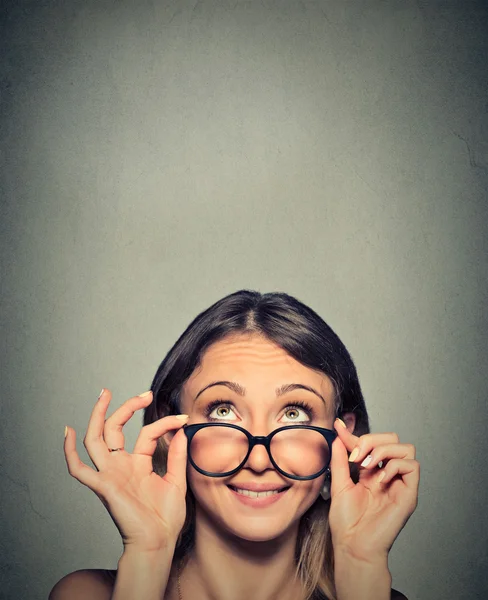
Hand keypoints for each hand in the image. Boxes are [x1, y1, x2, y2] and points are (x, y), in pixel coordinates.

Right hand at [63, 389, 188, 553]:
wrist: (159, 542)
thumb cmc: (166, 517)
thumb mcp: (177, 480)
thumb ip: (177, 455)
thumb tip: (181, 430)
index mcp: (138, 463)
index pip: (147, 433)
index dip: (165, 422)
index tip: (183, 418)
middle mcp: (121, 465)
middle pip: (115, 428)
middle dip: (125, 407)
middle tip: (143, 393)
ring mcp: (110, 474)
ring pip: (96, 439)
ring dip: (98, 416)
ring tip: (105, 394)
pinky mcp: (103, 486)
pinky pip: (79, 470)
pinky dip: (69, 452)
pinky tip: (68, 432)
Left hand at [328, 419, 419, 561]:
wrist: (353, 546)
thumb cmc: (347, 523)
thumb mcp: (339, 483)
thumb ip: (340, 459)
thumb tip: (338, 434)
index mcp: (372, 472)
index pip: (371, 443)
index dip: (355, 434)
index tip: (338, 427)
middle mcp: (388, 475)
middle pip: (393, 439)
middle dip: (372, 440)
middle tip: (356, 456)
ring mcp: (400, 484)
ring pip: (406, 448)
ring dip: (383, 451)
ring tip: (367, 467)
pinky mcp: (409, 494)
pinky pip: (412, 466)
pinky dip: (394, 466)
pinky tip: (379, 480)